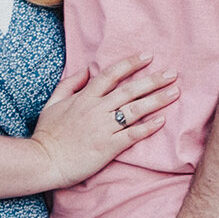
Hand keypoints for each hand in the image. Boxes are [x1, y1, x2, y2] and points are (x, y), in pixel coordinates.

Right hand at [32, 53, 176, 189]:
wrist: (43, 161)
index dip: (131, 64)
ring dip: (157, 100)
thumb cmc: (47, 134)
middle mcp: (96, 109)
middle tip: (173, 73)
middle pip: (130, 90)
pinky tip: (162, 121)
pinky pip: (132, 134)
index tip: (148, 56)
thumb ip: (69, 84)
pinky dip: (148, 127)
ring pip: (135, 110)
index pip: (111, 74)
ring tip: (175, 93)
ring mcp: (103, 128)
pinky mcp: (108, 147)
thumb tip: (86, 70)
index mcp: (84, 97)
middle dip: (153, 80)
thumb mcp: (52, 103)